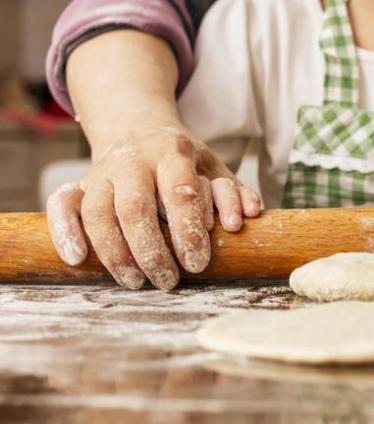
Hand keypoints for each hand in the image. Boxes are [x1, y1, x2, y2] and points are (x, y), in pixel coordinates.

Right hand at [46, 127, 261, 289]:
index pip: (180, 192)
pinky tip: (78, 259)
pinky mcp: (79, 185)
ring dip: (115, 253)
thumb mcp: (214, 169)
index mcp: (172, 152)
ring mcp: (102, 172)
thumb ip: (233, 193)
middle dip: (152, 250)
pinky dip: (65, 231)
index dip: (188, 230)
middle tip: (169, 280)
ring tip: (136, 282)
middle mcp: (133, 160)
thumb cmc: (184, 162)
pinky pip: (63, 206)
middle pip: (135, 207)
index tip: (197, 263)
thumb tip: (250, 215)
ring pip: (99, 211)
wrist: (138, 131)